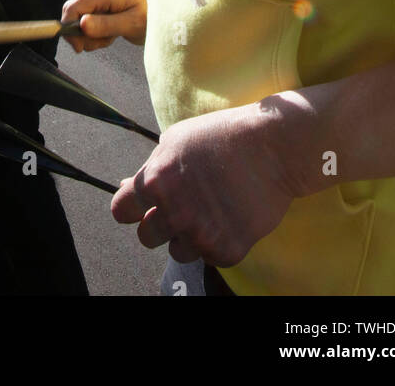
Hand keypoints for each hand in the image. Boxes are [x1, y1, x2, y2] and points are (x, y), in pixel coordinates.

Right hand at [61, 0, 147, 51]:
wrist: (162, 11)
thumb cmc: (151, 15)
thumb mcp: (131, 24)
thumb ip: (106, 24)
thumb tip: (82, 24)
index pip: (72, 7)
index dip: (70, 28)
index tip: (79, 46)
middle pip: (73, 16)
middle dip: (83, 35)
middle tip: (103, 42)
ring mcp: (97, 0)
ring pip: (80, 23)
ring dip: (92, 36)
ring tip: (111, 36)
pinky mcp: (99, 7)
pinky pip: (88, 24)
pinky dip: (97, 34)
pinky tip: (111, 34)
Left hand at [112, 104, 296, 266]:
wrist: (273, 147)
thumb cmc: (222, 136)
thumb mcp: (176, 140)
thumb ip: (150, 168)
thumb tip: (124, 188)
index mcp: (155, 181)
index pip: (121, 211)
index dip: (132, 208)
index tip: (143, 206)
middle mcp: (173, 211)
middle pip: (146, 237)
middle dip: (159, 224)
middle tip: (182, 207)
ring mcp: (200, 234)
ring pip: (178, 251)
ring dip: (189, 235)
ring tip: (211, 209)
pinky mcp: (226, 250)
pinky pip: (210, 256)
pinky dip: (218, 241)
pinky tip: (230, 217)